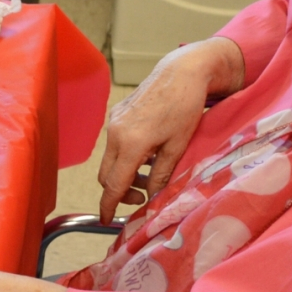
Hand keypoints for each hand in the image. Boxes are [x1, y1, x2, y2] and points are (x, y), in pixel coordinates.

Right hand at [97, 37, 245, 219]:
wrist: (182, 71)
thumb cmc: (185, 108)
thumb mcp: (177, 148)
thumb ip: (160, 176)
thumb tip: (151, 199)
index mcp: (130, 144)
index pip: (113, 185)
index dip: (108, 206)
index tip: (106, 220)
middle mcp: (115, 133)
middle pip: (106, 175)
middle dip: (120, 191)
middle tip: (144, 195)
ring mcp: (114, 121)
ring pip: (109, 160)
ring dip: (124, 173)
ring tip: (149, 173)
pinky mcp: (117, 113)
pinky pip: (114, 143)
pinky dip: (125, 156)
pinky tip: (147, 152)